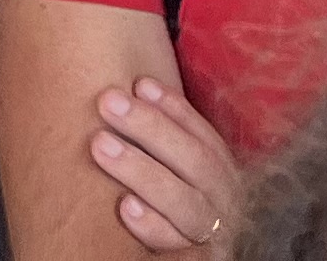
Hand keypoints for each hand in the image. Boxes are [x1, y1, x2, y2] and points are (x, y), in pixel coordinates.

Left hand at [97, 75, 243, 250]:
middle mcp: (225, 202)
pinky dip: (152, 226)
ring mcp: (213, 235)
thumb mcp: (179, 172)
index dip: (174, 108)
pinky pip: (176, 246)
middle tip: (108, 102)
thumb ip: (164, 143)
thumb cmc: (173, 204)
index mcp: (223, 173)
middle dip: (151, 128)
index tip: (140, 83)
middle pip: (195, 161)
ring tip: (101, 145)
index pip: (203, 135)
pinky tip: (125, 207)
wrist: (190, 258)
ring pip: (184, 201)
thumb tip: (133, 88)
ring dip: (142, 170)